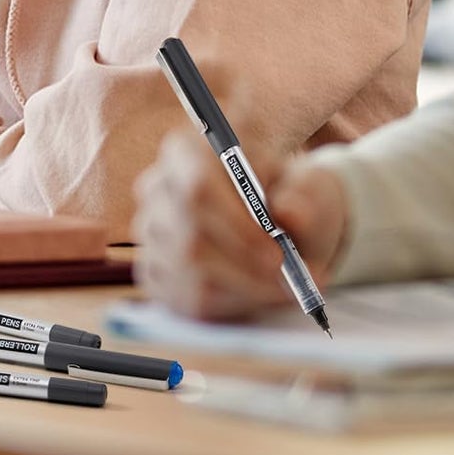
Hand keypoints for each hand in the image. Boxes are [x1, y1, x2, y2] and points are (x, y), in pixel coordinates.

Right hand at [131, 129, 347, 319]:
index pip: (198, 189)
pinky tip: (261, 293)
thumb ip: (302, 196)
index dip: (237, 227)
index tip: (278, 254)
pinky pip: (189, 298)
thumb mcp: (303, 185)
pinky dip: (234, 304)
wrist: (274, 213)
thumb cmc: (284, 192)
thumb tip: (289, 214)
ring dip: (248, 288)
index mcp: (185, 150)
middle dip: (248, 267)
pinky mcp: (153, 272)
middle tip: (292, 280)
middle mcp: (156, 189)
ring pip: (192, 274)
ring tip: (287, 286)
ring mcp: (150, 232)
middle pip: (191, 238)